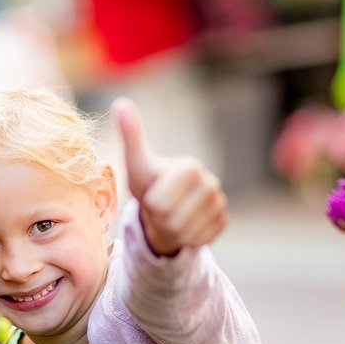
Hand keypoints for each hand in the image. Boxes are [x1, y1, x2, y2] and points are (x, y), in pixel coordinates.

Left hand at [113, 96, 227, 256]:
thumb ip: (131, 136)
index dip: (155, 202)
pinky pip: (198, 241)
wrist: (163, 211)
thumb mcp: (136, 164)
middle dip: (160, 219)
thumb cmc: (149, 185)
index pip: (165, 199)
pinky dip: (185, 240)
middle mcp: (211, 183)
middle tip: (160, 210)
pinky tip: (184, 227)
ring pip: (186, 233)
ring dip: (171, 232)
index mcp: (190, 167)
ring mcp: (220, 203)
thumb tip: (121, 102)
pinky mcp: (223, 221)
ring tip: (170, 218)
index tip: (152, 198)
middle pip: (175, 219)